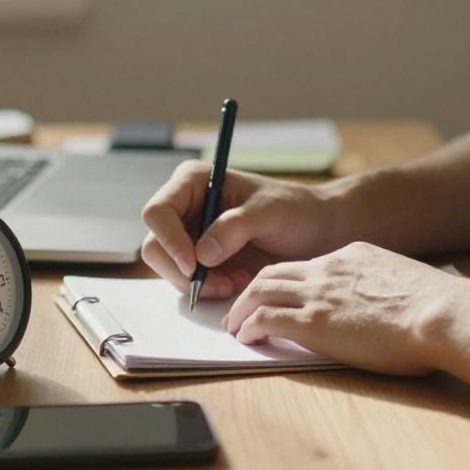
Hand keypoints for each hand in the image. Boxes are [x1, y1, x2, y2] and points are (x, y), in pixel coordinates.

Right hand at [140, 161, 347, 299]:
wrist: (315, 230)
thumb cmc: (296, 210)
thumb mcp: (269, 212)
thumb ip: (235, 227)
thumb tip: (201, 254)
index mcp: (193, 181)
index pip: (158, 212)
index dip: (169, 240)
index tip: (194, 265)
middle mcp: (184, 207)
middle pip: (155, 245)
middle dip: (183, 270)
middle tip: (221, 282)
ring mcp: (188, 234)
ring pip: (168, 268)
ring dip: (198, 283)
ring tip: (237, 279)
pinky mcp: (198, 259)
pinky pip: (186, 281)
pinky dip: (207, 288)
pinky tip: (237, 280)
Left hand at [223, 241, 464, 375]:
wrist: (439, 313)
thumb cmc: (436, 308)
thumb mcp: (404, 282)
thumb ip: (384, 287)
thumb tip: (388, 305)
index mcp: (354, 256)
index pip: (309, 263)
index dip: (289, 279)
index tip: (280, 292)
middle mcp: (329, 268)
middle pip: (274, 270)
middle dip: (254, 287)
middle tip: (242, 305)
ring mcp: (318, 294)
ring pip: (261, 289)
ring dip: (242, 307)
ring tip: (234, 323)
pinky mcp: (312, 323)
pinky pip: (266, 318)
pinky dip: (250, 325)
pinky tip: (247, 337)